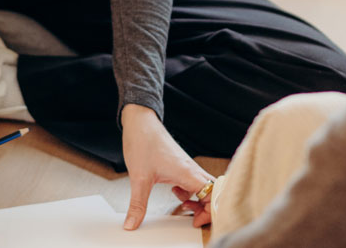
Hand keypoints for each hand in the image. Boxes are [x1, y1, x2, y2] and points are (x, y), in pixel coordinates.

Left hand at [121, 104, 212, 229]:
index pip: (213, 196)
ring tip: (183, 207)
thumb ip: (137, 204)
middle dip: (206, 209)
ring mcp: (188, 166)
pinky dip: (189, 192)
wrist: (139, 122)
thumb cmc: (143, 142)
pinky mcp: (182, 165)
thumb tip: (132, 224)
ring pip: (205, 187)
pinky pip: (194, 182)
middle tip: (192, 218)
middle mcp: (192, 169)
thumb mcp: (139, 179)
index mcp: (188, 173)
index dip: (210, 212)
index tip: (195, 221)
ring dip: (198, 200)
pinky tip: (176, 192)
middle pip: (213, 193)